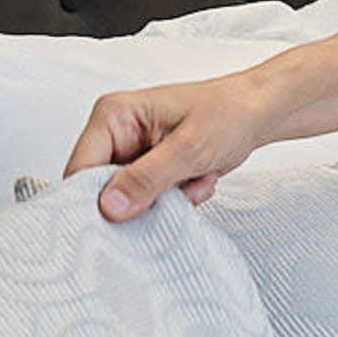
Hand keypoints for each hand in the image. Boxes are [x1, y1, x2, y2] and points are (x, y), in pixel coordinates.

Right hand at [64, 72, 275, 220]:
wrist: (257, 113)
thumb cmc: (229, 113)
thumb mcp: (189, 148)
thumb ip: (147, 178)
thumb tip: (109, 206)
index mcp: (113, 115)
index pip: (80, 168)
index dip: (93, 201)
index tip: (118, 223)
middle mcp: (116, 132)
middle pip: (101, 189)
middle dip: (142, 200)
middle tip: (178, 191)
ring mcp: (131, 152)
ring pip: (128, 200)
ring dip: (165, 200)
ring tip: (194, 179)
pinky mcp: (148, 169)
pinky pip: (148, 200)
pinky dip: (176, 199)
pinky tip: (198, 180)